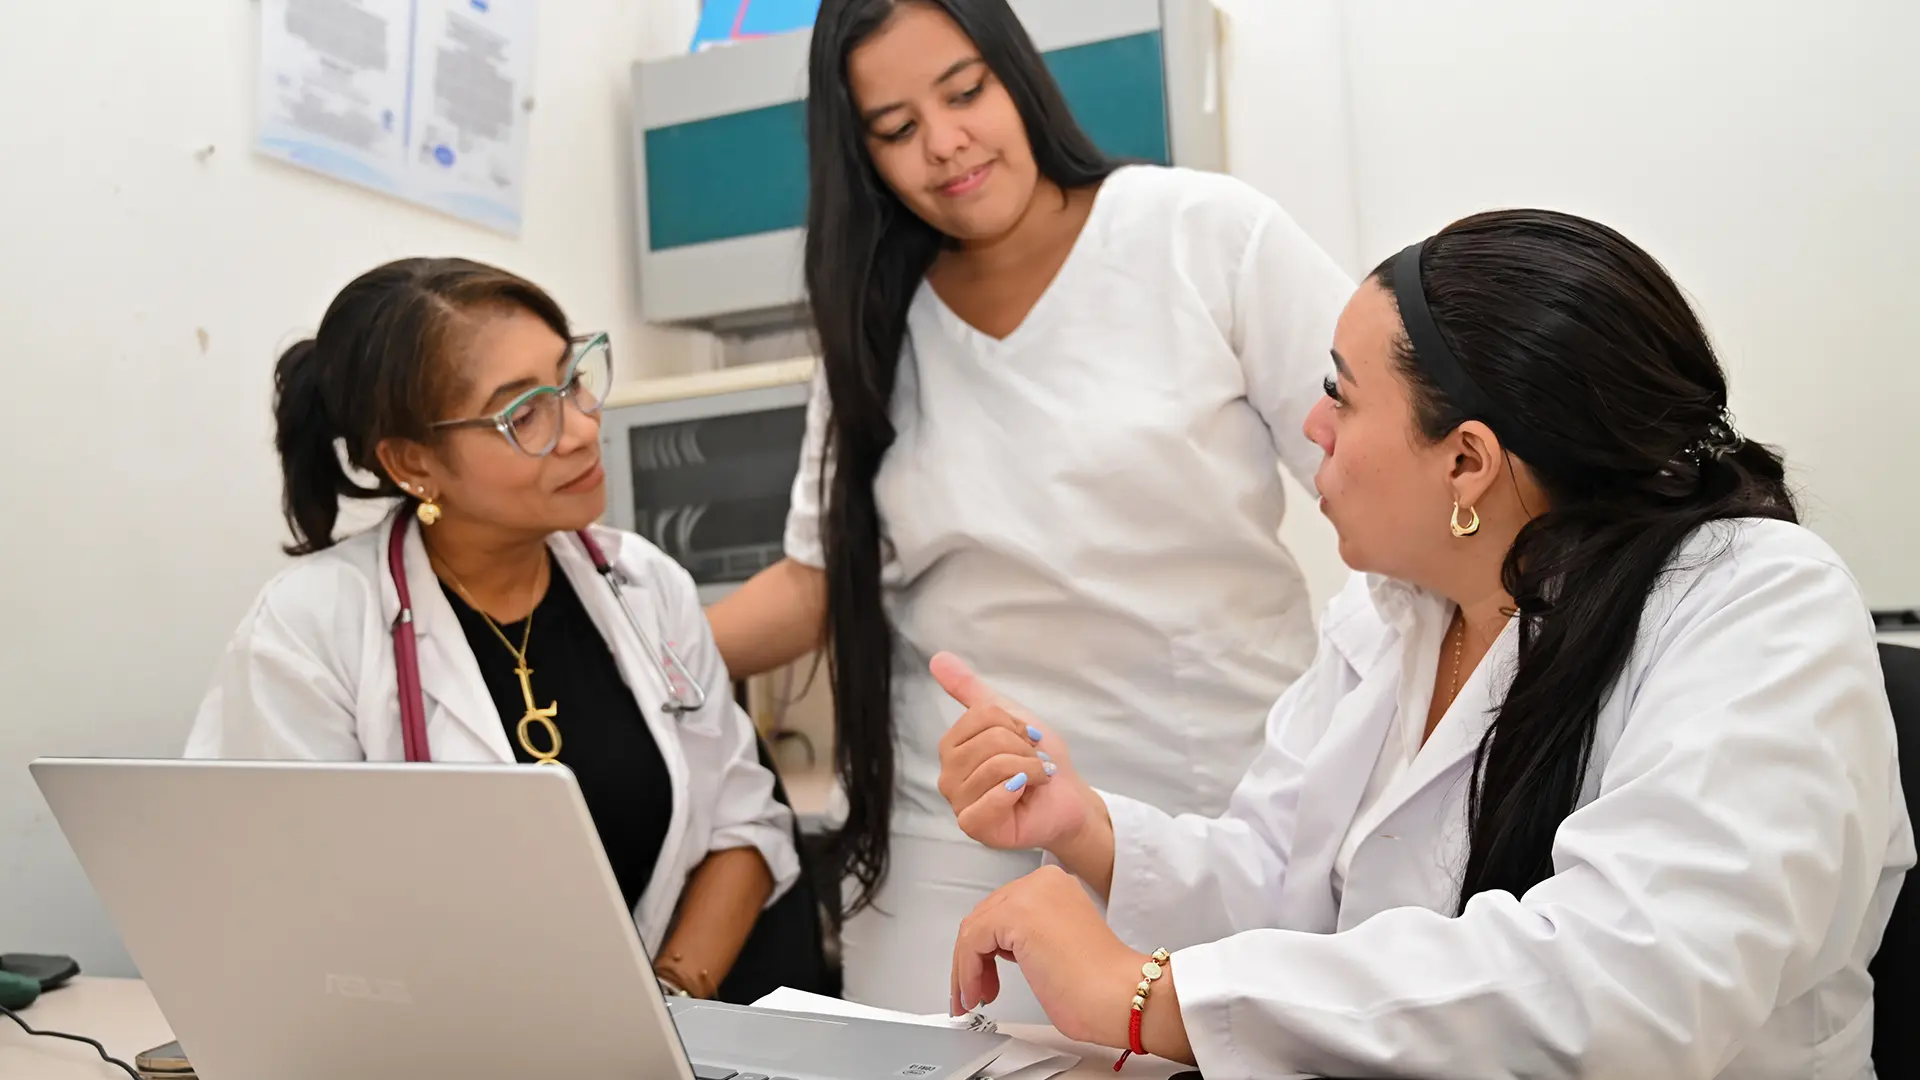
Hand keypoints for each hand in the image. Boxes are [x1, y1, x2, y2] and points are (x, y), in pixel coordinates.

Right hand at [932, 652, 1099, 852]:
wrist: (1067, 798)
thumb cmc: (1037, 759)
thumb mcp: (1008, 716)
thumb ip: (970, 690)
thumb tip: (937, 657)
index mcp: (952, 748)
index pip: (982, 715)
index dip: (1015, 724)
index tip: (1029, 740)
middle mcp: (948, 776)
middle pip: (990, 740)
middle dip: (1025, 749)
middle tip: (1035, 763)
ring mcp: (960, 804)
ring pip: (996, 766)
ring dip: (1030, 769)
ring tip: (1037, 778)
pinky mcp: (975, 827)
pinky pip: (991, 800)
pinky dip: (1018, 790)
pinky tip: (1025, 793)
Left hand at [951, 866, 1191, 1065]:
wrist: (1120, 997)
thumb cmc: (1100, 987)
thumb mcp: (1053, 947)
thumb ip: (1024, 938)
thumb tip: (993, 950)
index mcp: (1054, 885)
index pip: (1001, 910)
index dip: (984, 949)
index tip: (984, 978)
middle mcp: (1042, 882)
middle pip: (984, 916)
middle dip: (972, 960)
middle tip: (974, 991)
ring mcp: (1029, 894)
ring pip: (973, 929)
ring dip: (967, 968)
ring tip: (974, 996)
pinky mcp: (1016, 914)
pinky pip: (971, 941)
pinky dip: (967, 971)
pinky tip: (978, 992)